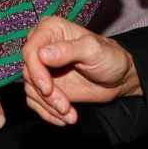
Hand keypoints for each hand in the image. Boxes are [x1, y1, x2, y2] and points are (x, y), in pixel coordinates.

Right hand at [22, 16, 139, 124]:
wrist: (118, 78)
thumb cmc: (109, 57)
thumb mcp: (93, 50)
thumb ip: (68, 50)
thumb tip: (42, 54)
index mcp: (50, 30)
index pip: (30, 50)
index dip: (36, 71)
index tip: (48, 89)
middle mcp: (42, 46)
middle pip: (29, 73)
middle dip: (46, 95)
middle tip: (64, 107)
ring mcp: (42, 67)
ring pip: (31, 90)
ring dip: (48, 106)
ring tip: (70, 114)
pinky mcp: (44, 85)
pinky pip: (35, 101)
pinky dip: (47, 113)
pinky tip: (64, 118)